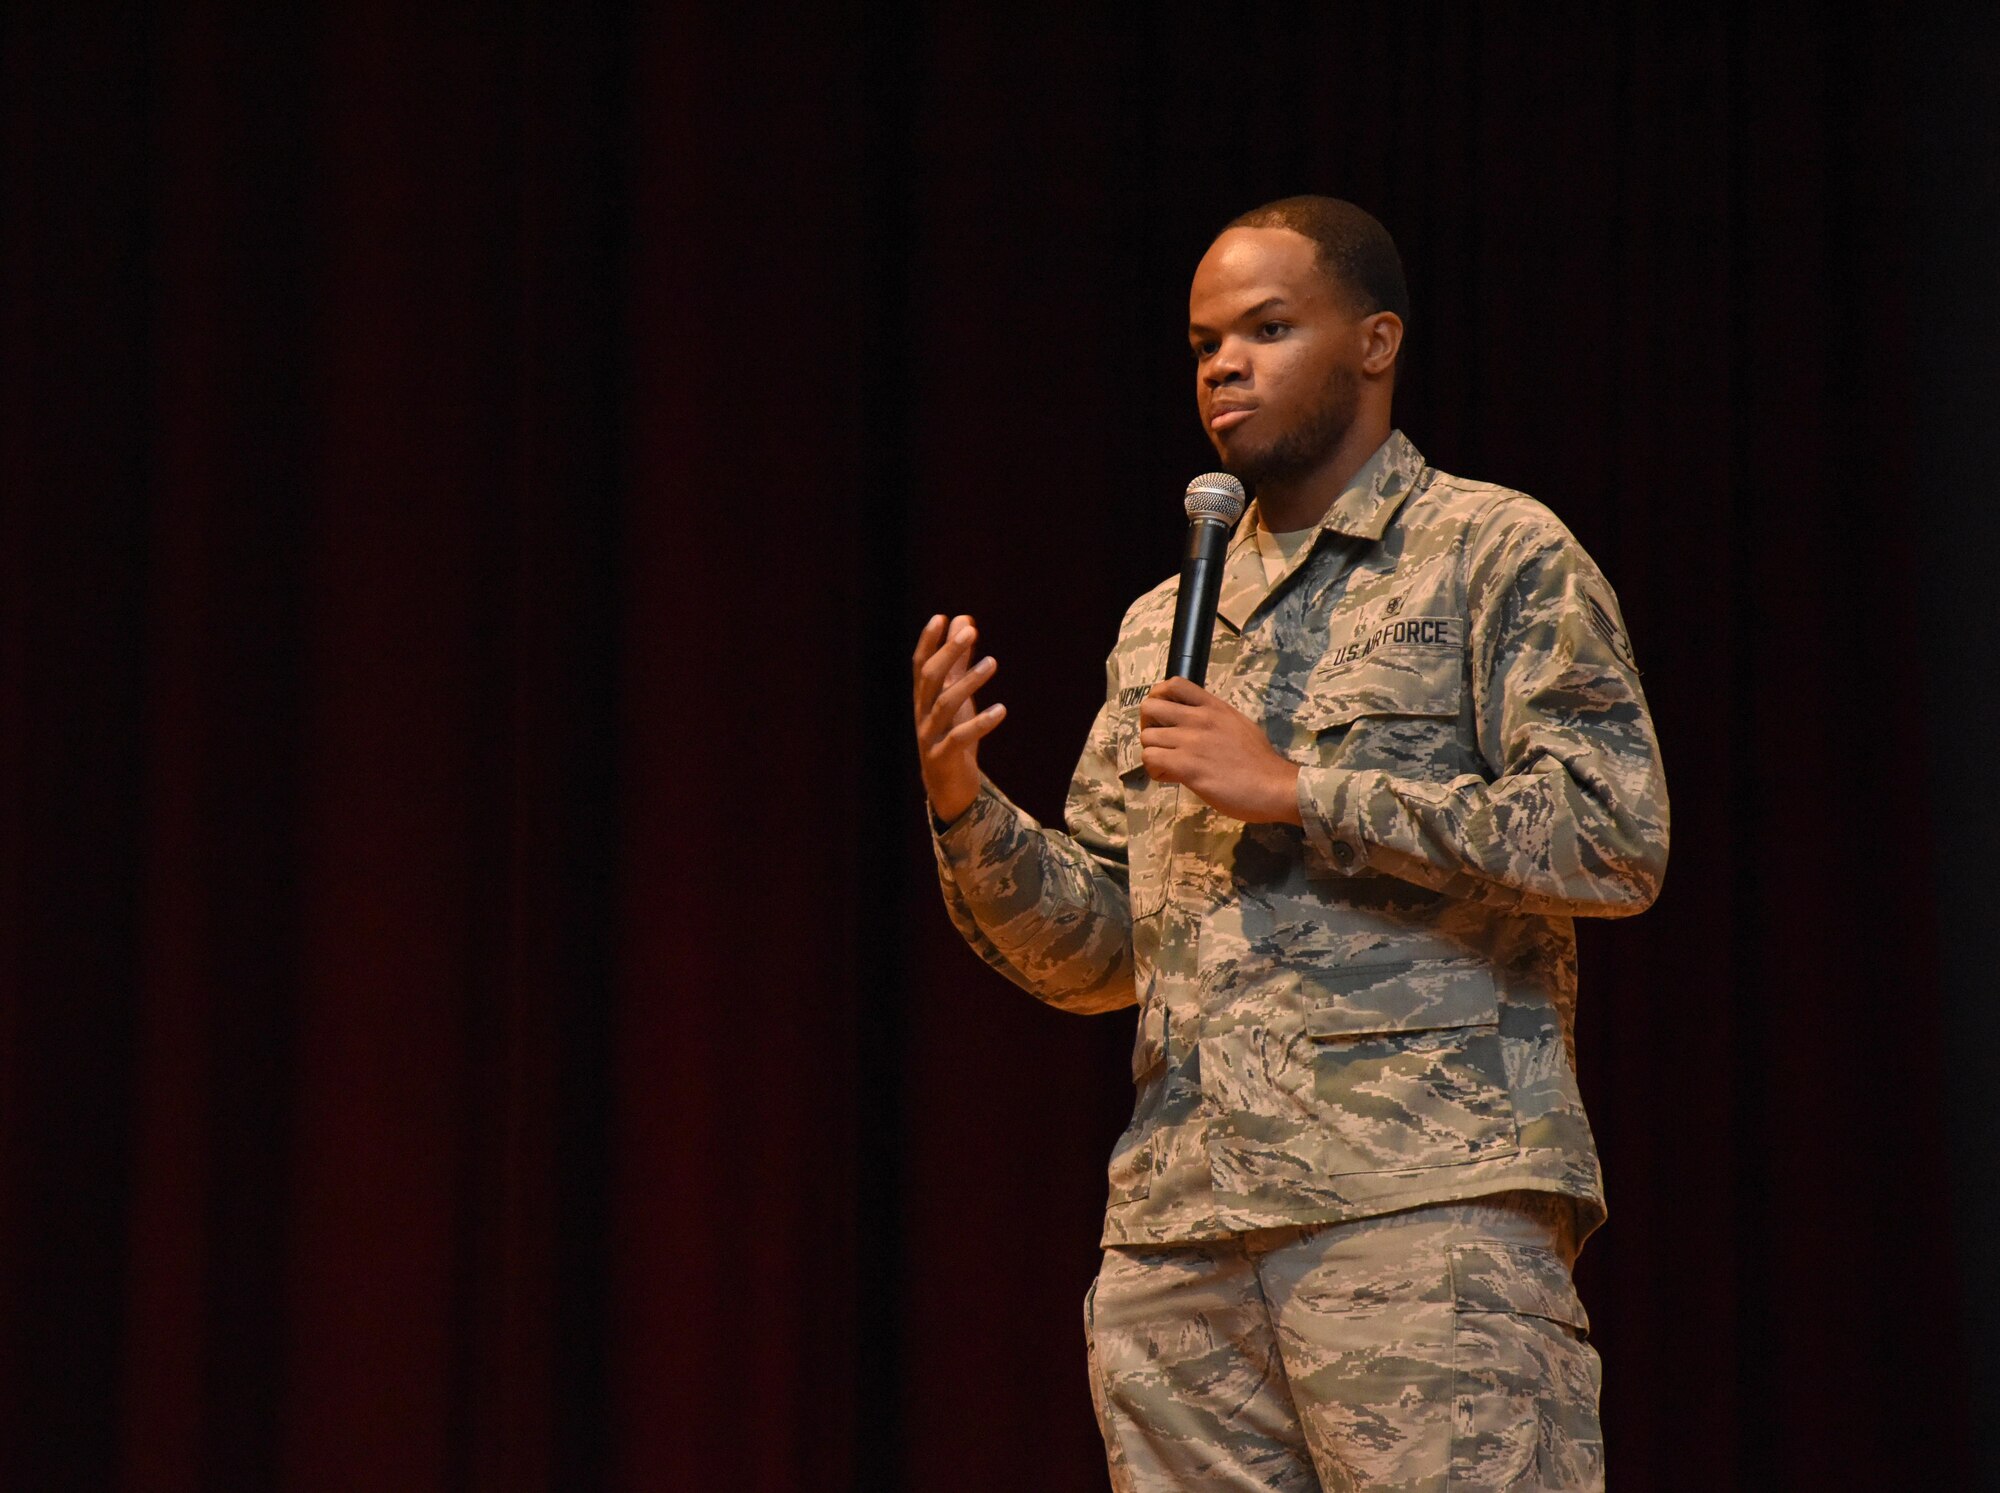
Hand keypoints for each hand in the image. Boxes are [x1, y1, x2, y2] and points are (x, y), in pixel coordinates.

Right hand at [912, 613, 1005, 823]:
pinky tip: (1001, 710)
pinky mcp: (943, 758)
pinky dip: (981, 723)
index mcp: (923, 698)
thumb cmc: (952, 734)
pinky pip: (960, 737)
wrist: (947, 787)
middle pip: (930, 678)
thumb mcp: (956, 696)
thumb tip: (966, 623)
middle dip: (948, 653)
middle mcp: (922, 714)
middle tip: (970, 631)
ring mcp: (930, 736)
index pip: (920, 665)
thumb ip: (959, 662)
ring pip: (945, 704)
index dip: (928, 642)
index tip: (942, 618)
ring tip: (992, 663)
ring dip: (968, 681)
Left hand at [1140, 677, 1300, 823]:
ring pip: (1147, 737)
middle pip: (1149, 707)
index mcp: (1213, 706)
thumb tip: (1195, 726)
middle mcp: (1199, 719)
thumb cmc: (1260, 761)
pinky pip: (1151, 759)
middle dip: (1148, 726)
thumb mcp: (1238, 725)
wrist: (1274, 786)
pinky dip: (1155, 769)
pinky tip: (1170, 776)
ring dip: (1152, 752)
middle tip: (1160, 741)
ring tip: (1168, 764)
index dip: (1159, 698)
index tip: (1164, 716)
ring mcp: (1191, 741)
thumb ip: (1214, 720)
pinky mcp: (1187, 766)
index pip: (1174, 684)